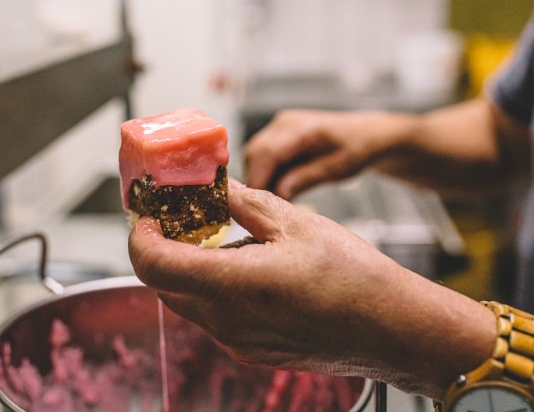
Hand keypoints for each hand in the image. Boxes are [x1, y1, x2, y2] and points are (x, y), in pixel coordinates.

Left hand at [128, 179, 403, 375]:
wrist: (392, 329)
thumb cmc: (355, 278)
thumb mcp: (294, 223)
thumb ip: (242, 202)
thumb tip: (210, 184)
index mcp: (234, 286)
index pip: (152, 264)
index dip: (140, 235)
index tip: (149, 213)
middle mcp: (227, 322)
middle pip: (163, 283)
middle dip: (162, 246)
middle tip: (181, 216)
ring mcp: (237, 341)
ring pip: (186, 300)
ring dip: (187, 267)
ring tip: (217, 237)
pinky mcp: (250, 350)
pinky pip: (211, 316)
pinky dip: (210, 287)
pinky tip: (242, 265)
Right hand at [244, 109, 407, 199]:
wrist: (365, 133)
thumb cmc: (357, 147)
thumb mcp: (335, 169)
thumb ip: (304, 178)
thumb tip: (278, 193)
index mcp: (302, 128)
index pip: (267, 153)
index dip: (258, 179)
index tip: (258, 203)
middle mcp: (285, 122)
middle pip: (254, 153)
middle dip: (257, 181)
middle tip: (269, 206)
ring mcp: (279, 126)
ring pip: (253, 155)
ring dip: (260, 177)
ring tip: (278, 196)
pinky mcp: (277, 133)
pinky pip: (261, 154)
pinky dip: (265, 172)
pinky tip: (280, 185)